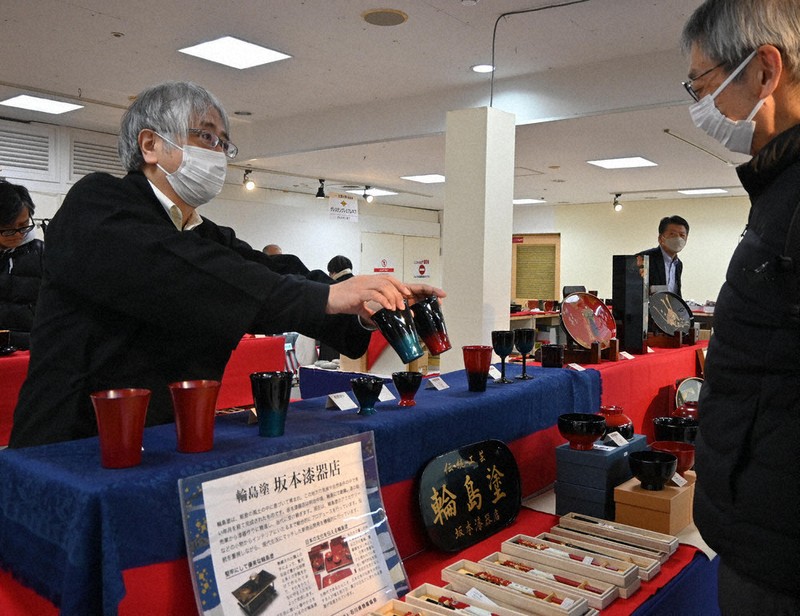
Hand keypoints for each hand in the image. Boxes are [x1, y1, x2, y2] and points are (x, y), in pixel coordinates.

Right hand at [325, 275, 444, 319]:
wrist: (325, 300)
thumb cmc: (339, 301)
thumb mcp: (356, 305)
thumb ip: (367, 310)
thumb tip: (374, 318)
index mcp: (366, 280)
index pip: (387, 278)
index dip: (398, 285)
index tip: (405, 294)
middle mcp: (365, 280)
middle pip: (388, 281)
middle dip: (398, 292)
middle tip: (403, 305)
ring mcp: (362, 285)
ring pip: (383, 286)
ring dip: (393, 297)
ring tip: (397, 308)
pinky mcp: (357, 292)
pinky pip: (374, 294)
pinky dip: (383, 301)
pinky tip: (387, 308)